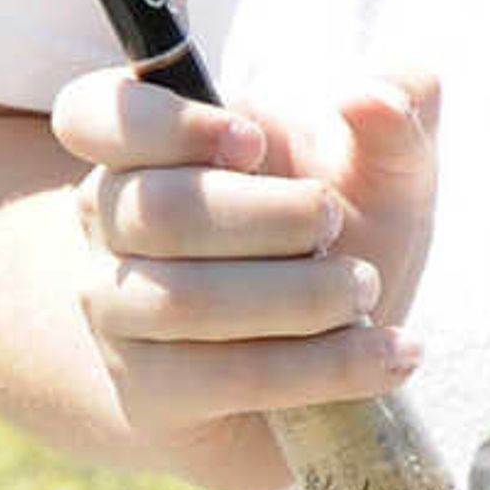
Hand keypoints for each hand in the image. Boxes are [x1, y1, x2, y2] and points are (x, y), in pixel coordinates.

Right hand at [49, 62, 440, 480]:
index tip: (253, 141)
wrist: (317, 354)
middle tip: (333, 221)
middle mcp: (113, 226)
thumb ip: (397, 110)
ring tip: (366, 290)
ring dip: (298, 295)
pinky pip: (225, 378)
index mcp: (150, 148)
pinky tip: (389, 355)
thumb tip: (371, 96)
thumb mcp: (383, 164)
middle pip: (155, 210)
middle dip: (270, 216)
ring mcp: (119, 313)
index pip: (92, 115)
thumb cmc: (337, 234)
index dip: (163, 123)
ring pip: (183, 300)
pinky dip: (324, 366)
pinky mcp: (151, 393)